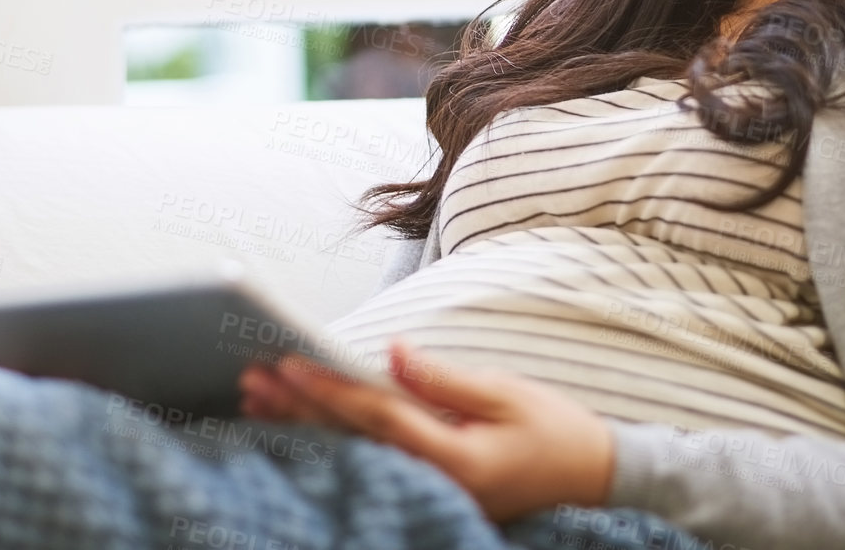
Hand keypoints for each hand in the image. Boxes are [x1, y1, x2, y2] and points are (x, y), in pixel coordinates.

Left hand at [236, 336, 615, 523]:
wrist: (592, 478)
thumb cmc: (553, 429)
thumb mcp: (504, 394)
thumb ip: (444, 379)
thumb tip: (394, 352)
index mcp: (455, 458)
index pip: (377, 417)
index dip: (330, 389)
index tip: (288, 362)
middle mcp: (434, 483)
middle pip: (351, 441)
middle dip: (299, 408)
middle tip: (252, 378)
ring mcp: (429, 493)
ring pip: (352, 456)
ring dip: (304, 426)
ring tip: (258, 401)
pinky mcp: (427, 491)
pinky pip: (367, 463)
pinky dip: (330, 441)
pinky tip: (298, 427)